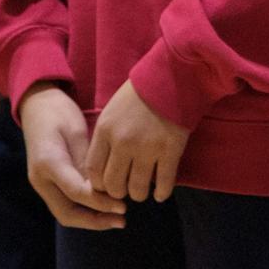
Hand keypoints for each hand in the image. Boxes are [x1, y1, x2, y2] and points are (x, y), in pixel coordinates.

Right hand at [16, 83, 126, 229]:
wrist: (37, 106)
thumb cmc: (60, 113)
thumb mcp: (77, 131)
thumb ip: (87, 159)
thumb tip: (104, 185)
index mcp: (48, 163)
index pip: (77, 193)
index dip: (101, 202)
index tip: (124, 206)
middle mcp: (41, 179)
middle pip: (67, 212)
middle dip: (95, 221)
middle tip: (122, 220)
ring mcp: (41, 183)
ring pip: (65, 212)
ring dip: (90, 220)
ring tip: (117, 220)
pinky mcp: (47, 183)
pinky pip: (66, 203)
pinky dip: (85, 210)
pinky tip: (105, 209)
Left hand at [86, 80, 189, 202]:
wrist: (175, 73)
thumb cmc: (142, 90)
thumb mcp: (113, 110)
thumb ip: (106, 136)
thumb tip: (106, 163)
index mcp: (105, 131)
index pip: (93, 171)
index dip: (99, 184)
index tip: (108, 184)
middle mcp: (123, 143)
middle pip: (113, 184)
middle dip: (118, 192)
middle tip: (125, 190)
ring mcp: (148, 148)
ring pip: (137, 187)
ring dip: (139, 194)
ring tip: (143, 192)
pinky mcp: (171, 149)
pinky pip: (164, 181)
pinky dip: (162, 192)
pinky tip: (161, 194)